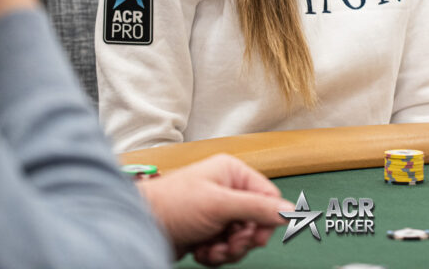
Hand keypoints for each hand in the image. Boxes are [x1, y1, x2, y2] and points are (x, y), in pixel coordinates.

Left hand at [138, 153, 292, 265]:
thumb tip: (289, 211)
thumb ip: (257, 207)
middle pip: (255, 220)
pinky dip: (216, 255)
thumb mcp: (220, 204)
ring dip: (229, 249)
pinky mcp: (206, 231)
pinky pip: (225, 248)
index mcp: (233, 173)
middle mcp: (226, 190)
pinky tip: (202, 251)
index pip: (267, 195)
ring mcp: (216, 212)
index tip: (259, 237)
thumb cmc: (174, 204)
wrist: (139, 226)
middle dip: (243, 238)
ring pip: (241, 238)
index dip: (268, 218)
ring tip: (212, 249)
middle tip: (231, 243)